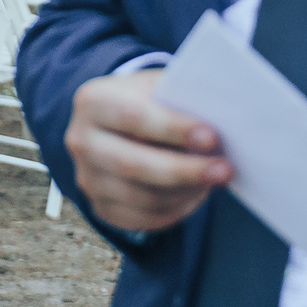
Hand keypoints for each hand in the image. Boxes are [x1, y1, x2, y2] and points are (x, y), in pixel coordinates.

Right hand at [62, 68, 232, 233]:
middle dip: (184, 170)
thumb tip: (223, 119)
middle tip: (224, 170)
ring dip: (185, 192)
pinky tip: (195, 194)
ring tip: (214, 179)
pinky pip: (144, 219)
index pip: (133, 117)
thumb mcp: (157, 86)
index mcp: (92, 101)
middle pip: (133, 164)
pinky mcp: (100, 207)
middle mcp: (81, 141)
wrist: (115, 123)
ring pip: (142, 197)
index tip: (211, 137)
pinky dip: (176, 211)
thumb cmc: (146, 101)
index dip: (173, 128)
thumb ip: (180, 99)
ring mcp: (87, 178)